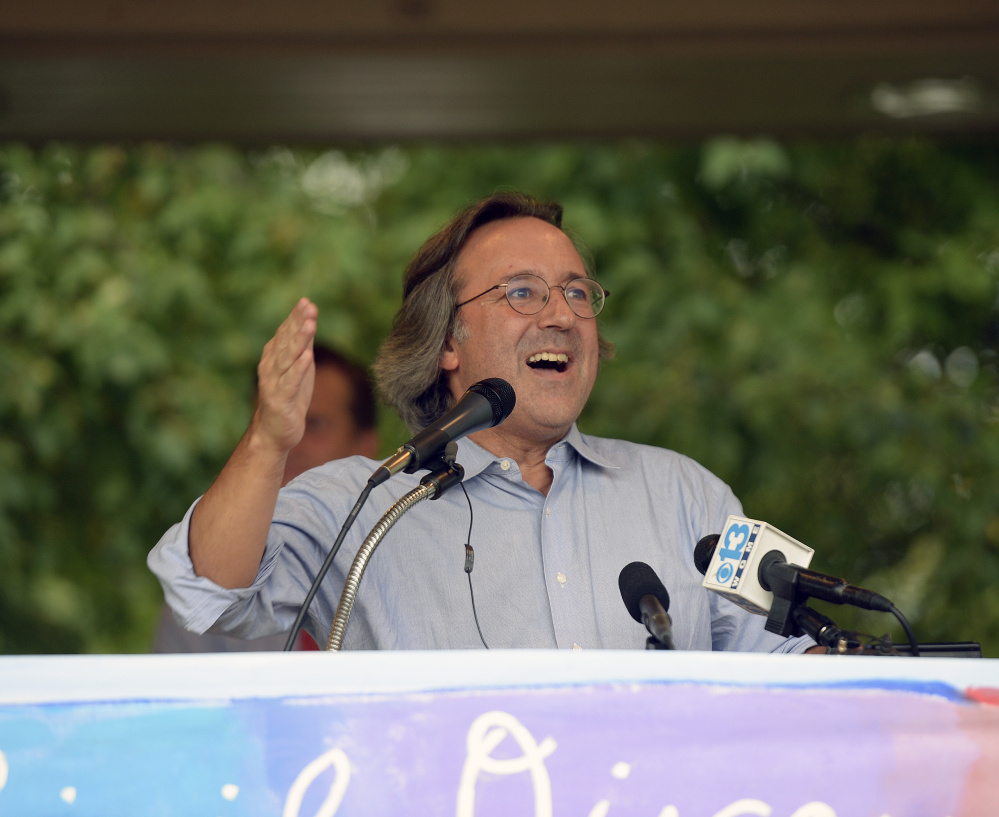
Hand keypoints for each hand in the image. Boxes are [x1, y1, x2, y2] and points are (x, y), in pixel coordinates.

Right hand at [251, 297, 318, 453]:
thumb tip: (309, 319)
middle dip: (298, 323)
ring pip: (287, 358)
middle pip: (286, 341)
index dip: (296, 317)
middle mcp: (270, 366)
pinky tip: (307, 357)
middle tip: (309, 307)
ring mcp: (273, 382)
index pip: (286, 333)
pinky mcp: (279, 400)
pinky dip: (298, 369)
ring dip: (298, 341)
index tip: (307, 302)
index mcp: (274, 357)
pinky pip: (290, 382)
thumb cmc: (288, 398)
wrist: (274, 432)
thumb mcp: (298, 368)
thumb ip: (301, 346)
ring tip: (310, 325)